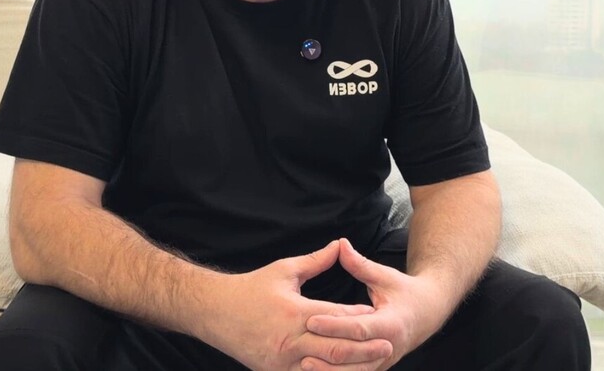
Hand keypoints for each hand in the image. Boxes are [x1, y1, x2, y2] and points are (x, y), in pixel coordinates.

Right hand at [201, 240, 394, 370]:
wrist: (215, 312)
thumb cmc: (251, 288)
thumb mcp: (283, 270)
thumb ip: (315, 261)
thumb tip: (340, 245)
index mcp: (294, 312)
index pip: (335, 316)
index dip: (358, 317)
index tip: (377, 314)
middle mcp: (289, 340)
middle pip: (335, 348)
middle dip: (363, 348)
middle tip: (388, 346)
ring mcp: (282, 361)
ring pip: (323, 369)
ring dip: (349, 368)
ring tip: (371, 364)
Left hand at [302, 239, 452, 369]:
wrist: (427, 314)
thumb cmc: (405, 292)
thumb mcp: (385, 276)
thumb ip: (361, 264)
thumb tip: (340, 245)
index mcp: (391, 324)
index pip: (359, 328)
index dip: (334, 325)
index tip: (311, 320)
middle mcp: (388, 347)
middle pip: (354, 355)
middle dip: (327, 351)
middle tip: (300, 345)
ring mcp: (382, 361)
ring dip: (329, 370)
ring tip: (304, 363)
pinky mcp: (376, 368)